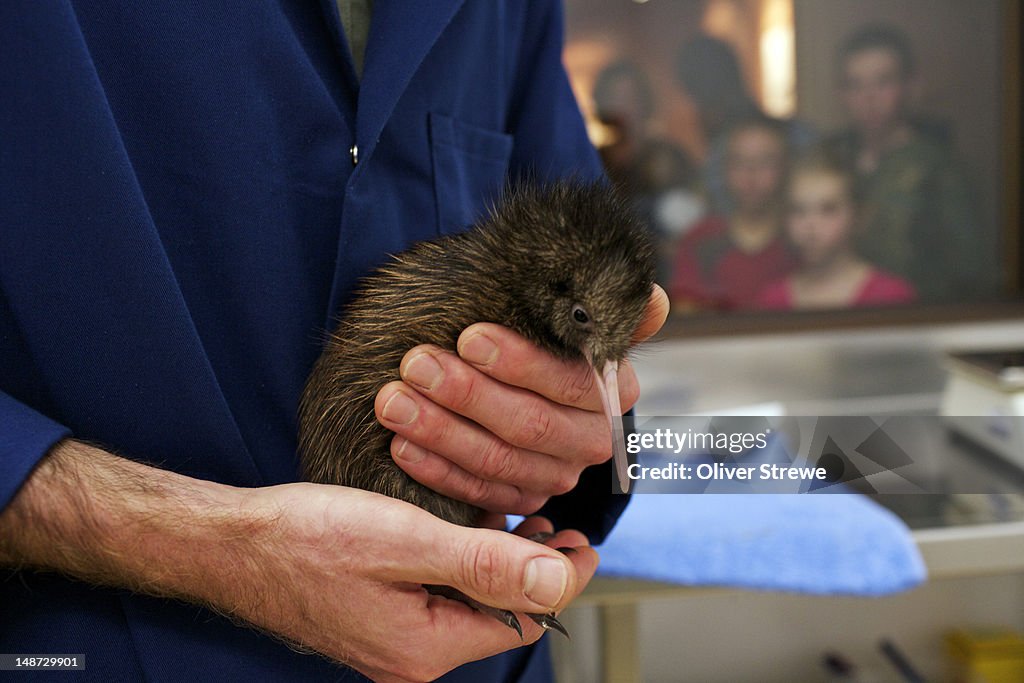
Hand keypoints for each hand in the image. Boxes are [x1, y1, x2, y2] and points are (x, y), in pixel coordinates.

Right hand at [0, 441, 597, 682]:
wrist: (232, 544)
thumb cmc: (306, 541)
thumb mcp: (408, 542)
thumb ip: (486, 565)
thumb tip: (558, 578)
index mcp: (427, 648)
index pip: (523, 618)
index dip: (562, 576)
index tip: (585, 538)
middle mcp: (414, 655)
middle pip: (499, 614)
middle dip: (534, 568)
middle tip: (555, 521)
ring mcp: (395, 638)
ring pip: (471, 601)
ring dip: (500, 560)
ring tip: (521, 517)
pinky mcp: (380, 616)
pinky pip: (440, 594)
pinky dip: (463, 562)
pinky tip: (469, 527)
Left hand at [375, 285, 668, 514]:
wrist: (516, 375)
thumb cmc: (535, 331)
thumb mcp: (568, 316)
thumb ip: (606, 311)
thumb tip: (658, 300)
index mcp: (613, 391)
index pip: (568, 382)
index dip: (519, 362)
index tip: (468, 336)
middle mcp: (593, 441)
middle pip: (529, 425)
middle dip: (466, 395)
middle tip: (414, 365)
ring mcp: (557, 476)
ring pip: (498, 460)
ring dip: (439, 431)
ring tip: (392, 401)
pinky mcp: (522, 498)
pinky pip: (479, 492)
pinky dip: (437, 470)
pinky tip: (401, 445)